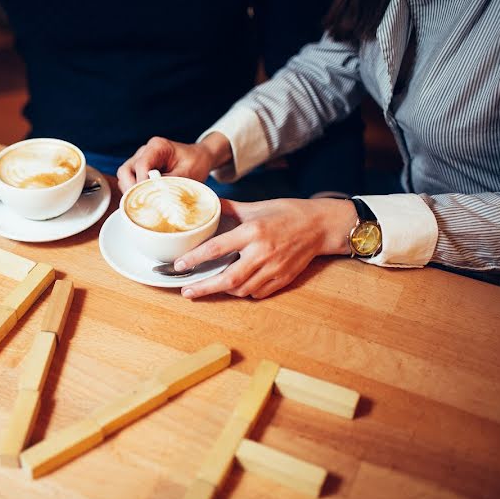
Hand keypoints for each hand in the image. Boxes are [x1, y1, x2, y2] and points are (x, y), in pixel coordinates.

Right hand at [116, 133, 232, 192]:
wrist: (200, 159)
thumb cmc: (195, 163)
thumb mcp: (188, 173)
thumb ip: (171, 182)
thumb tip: (156, 195)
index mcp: (157, 146)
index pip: (141, 165)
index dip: (142, 183)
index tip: (149, 197)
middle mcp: (144, 152)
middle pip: (125, 171)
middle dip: (131, 189)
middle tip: (142, 204)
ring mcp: (140, 160)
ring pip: (124, 177)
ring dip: (131, 192)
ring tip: (145, 203)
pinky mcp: (139, 170)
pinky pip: (129, 182)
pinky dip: (134, 192)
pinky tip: (145, 200)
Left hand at [176, 198, 356, 298]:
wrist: (320, 225)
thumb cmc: (286, 213)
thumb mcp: (256, 206)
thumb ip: (229, 208)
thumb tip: (207, 205)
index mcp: (252, 231)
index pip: (217, 248)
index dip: (195, 259)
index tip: (179, 266)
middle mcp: (262, 252)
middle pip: (227, 279)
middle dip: (203, 288)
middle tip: (186, 292)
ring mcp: (273, 268)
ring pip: (241, 290)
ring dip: (222, 291)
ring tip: (208, 286)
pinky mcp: (283, 279)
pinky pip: (257, 293)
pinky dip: (243, 292)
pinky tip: (235, 286)